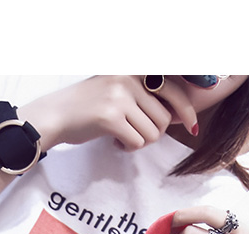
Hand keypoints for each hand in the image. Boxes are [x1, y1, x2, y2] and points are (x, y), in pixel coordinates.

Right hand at [20, 76, 198, 152]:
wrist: (55, 115)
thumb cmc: (88, 107)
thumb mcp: (117, 89)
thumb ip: (143, 95)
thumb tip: (179, 114)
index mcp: (134, 70)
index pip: (173, 89)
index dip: (186, 111)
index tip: (193, 126)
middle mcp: (129, 78)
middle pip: (164, 118)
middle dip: (154, 133)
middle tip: (136, 135)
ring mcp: (119, 97)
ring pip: (153, 133)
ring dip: (140, 142)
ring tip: (122, 136)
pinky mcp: (111, 117)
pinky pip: (137, 142)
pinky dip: (127, 147)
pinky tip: (114, 142)